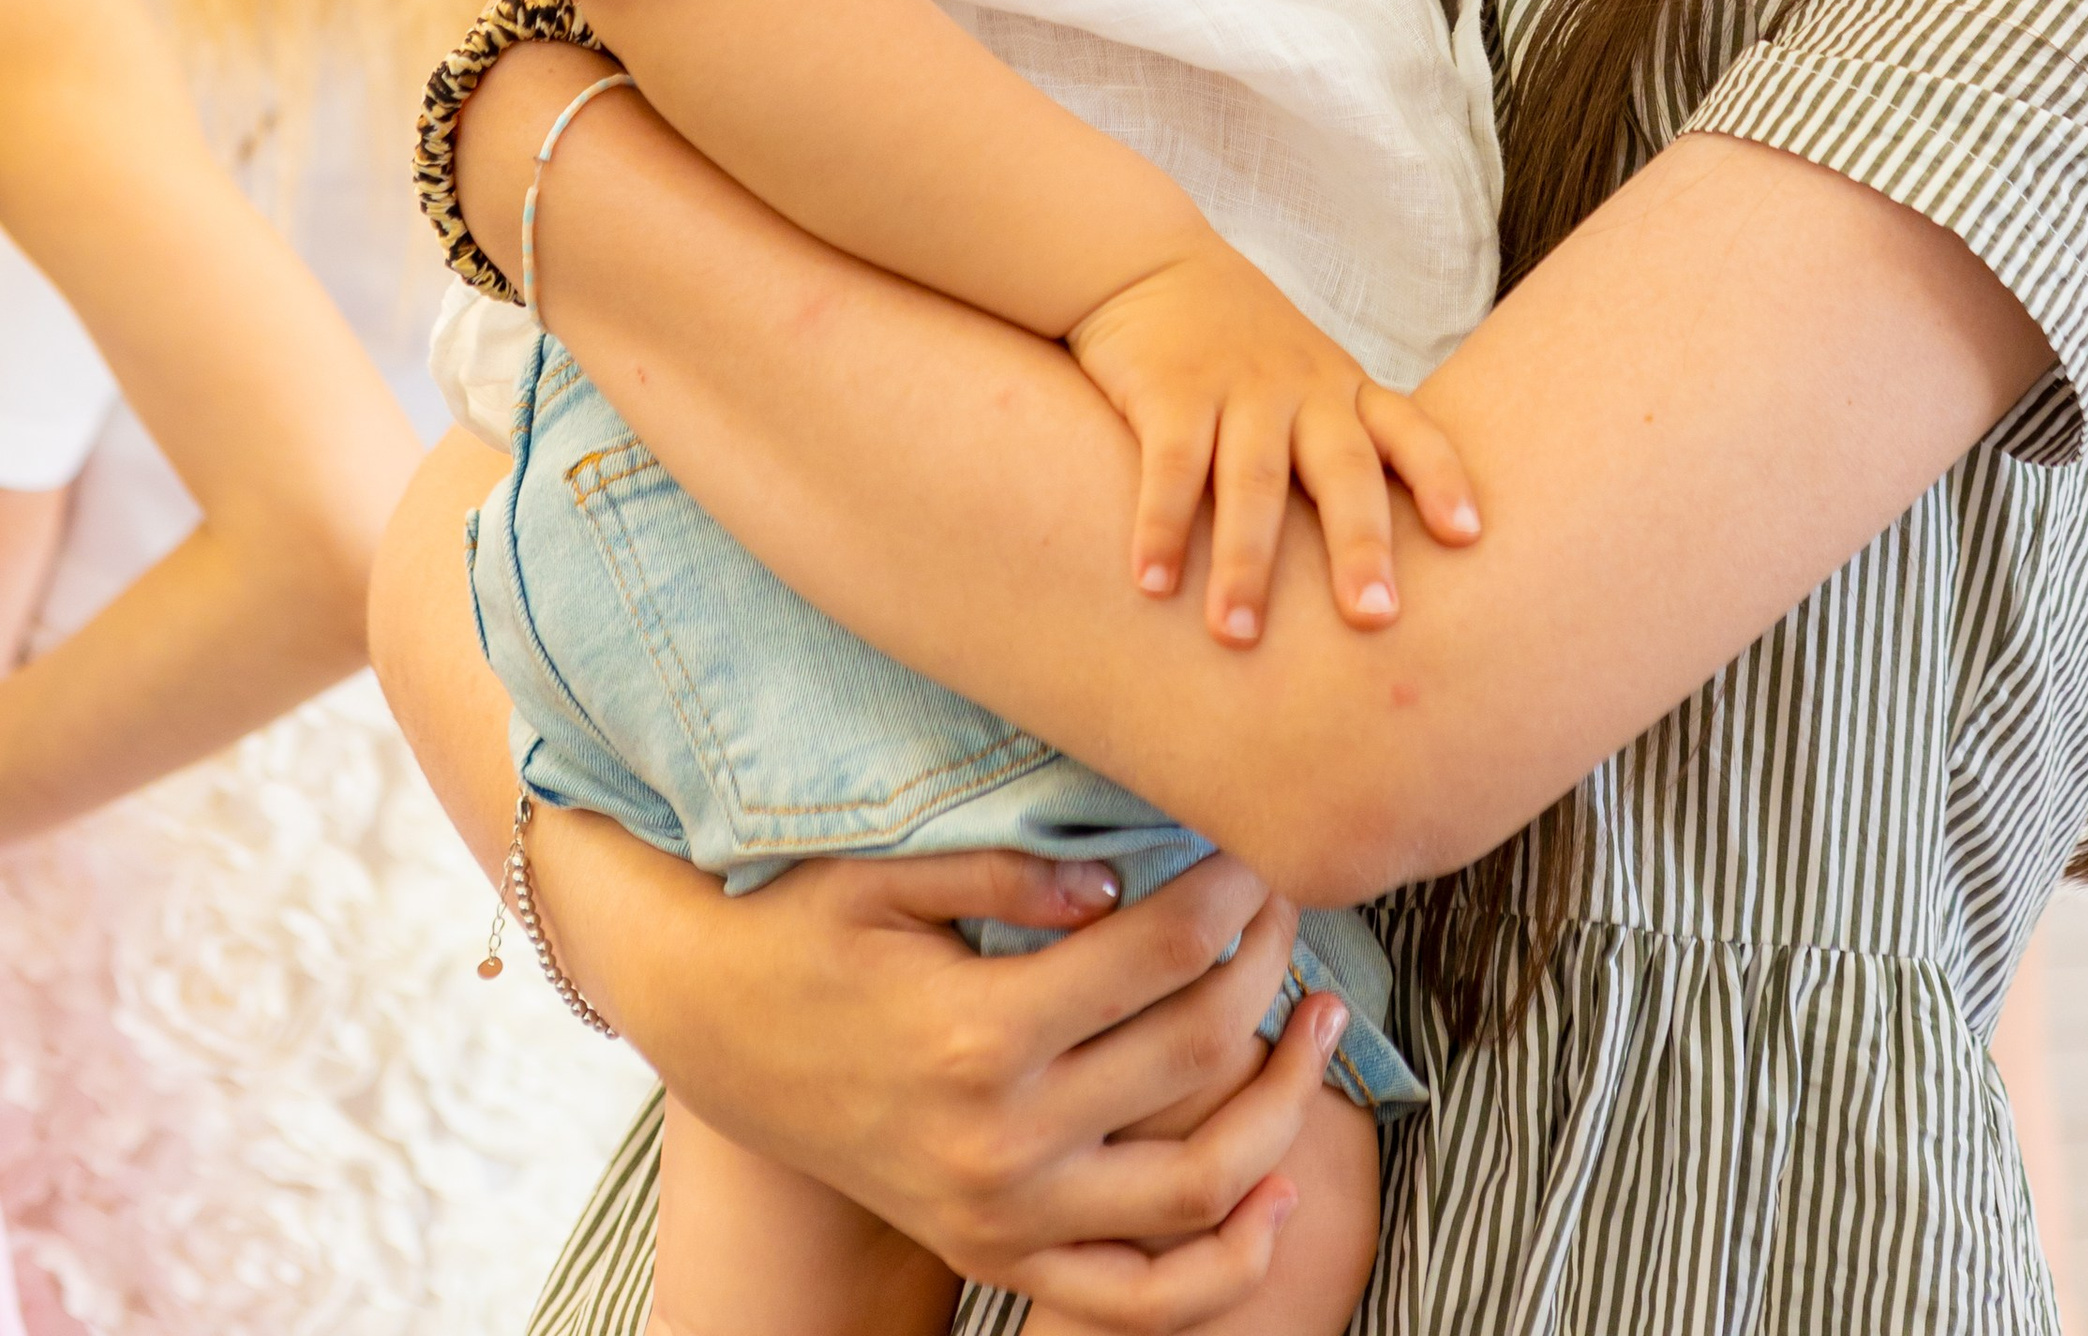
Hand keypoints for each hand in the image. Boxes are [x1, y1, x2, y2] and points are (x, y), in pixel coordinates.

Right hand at [533, 816, 1349, 1324]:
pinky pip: (1138, 1299)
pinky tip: (1278, 1190)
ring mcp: (1004, 1217)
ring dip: (1285, 1106)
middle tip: (1293, 900)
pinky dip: (1225, 1268)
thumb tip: (1122, 877)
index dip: (1232, 893)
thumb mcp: (885, 871)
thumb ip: (1008, 865)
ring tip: (1325, 1021)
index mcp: (981, 1033)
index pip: (1164, 955)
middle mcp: (1002, 1143)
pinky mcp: (998, 1253)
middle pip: (1198, 1052)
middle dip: (1269, 963)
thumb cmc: (803, 926)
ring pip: (1200, 1191)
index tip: (1259, 845)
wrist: (715, 1028)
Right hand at [1067, 234, 1479, 644]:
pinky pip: (1171, 465)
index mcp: (1345, 391)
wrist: (1150, 262)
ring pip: (1253, 479)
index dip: (1441, 479)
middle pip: (1342, 469)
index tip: (1468, 536)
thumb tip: (1383, 564)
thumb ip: (1340, 448)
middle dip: (1360, 544)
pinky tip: (1152, 585)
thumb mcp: (1309, 380)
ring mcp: (1238, 386)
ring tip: (1237, 635)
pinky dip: (1160, 526)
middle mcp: (1303, 389)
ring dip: (1246, 562)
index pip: (1410, 432)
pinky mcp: (1170, 388)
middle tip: (1374, 618)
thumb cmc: (1243, 347)